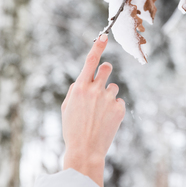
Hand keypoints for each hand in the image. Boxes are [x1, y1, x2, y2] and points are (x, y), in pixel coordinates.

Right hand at [61, 34, 125, 186]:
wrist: (85, 151)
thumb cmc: (72, 129)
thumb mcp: (66, 108)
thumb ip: (74, 90)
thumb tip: (82, 80)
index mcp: (80, 87)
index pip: (90, 60)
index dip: (98, 46)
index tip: (104, 36)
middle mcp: (95, 90)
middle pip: (106, 67)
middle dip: (106, 69)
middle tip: (103, 77)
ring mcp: (108, 99)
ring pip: (113, 86)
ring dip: (108, 94)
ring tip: (100, 111)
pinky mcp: (119, 109)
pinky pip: (118, 101)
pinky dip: (114, 108)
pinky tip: (106, 120)